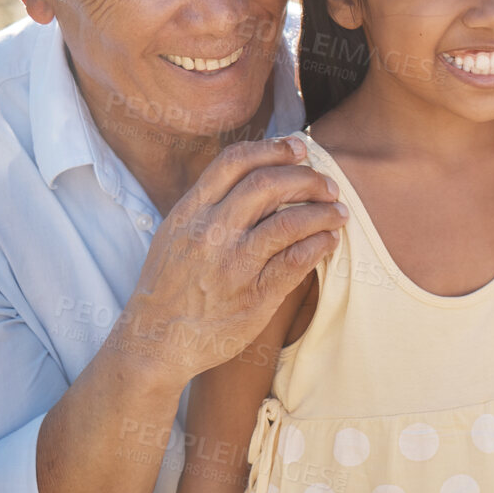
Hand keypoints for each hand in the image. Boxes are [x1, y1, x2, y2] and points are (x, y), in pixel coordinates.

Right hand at [116, 136, 346, 385]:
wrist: (154, 343)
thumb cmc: (169, 288)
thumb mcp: (175, 235)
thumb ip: (209, 206)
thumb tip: (255, 177)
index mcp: (190, 212)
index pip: (234, 162)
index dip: (272, 149)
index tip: (298, 149)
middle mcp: (210, 233)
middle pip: (267, 184)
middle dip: (306, 178)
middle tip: (329, 185)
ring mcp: (232, 264)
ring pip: (288, 222)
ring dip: (322, 212)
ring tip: (339, 212)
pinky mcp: (253, 296)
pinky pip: (296, 261)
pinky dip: (320, 245)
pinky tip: (329, 241)